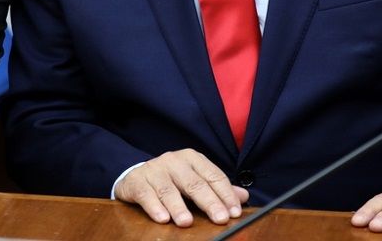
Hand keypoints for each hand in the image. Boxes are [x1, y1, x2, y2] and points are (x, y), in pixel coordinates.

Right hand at [114, 148, 248, 226]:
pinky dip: (154, 207)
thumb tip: (244, 196)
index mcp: (192, 158)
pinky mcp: (137, 181)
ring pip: (168, 189)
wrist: (138, 175)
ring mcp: (154, 169)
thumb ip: (218, 188)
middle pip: (194, 183)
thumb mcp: (196, 180)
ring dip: (178, 207)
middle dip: (209, 202)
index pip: (213, 176)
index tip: (235, 212)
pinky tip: (163, 218)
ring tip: (187, 222)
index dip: (225, 194)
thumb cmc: (172, 180)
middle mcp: (174, 161)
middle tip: (220, 218)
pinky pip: (146, 194)